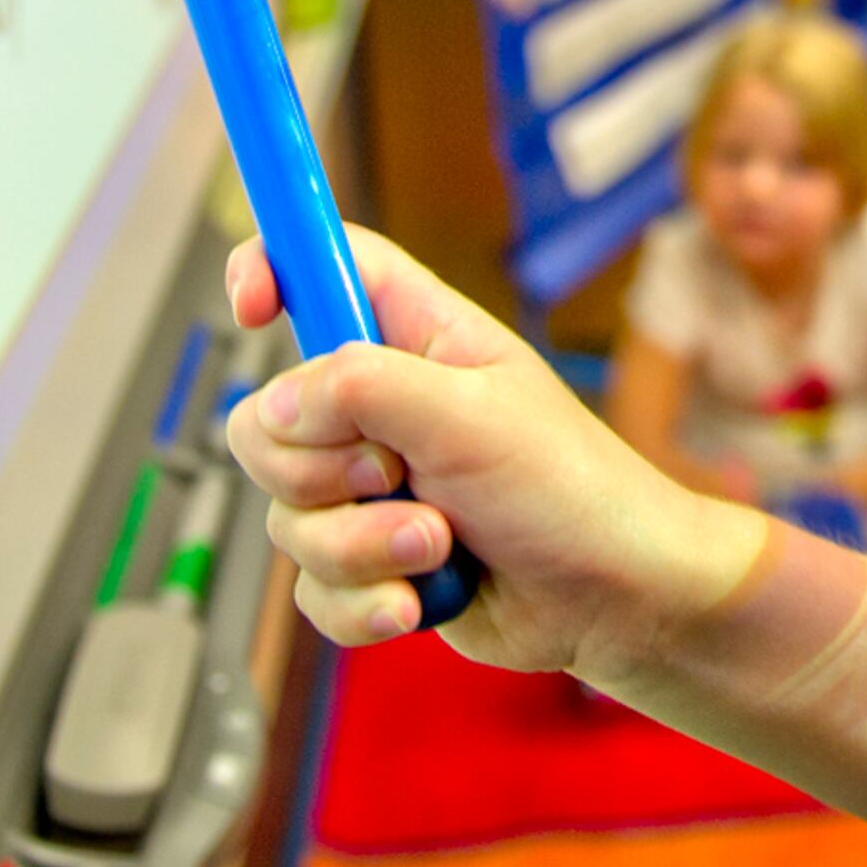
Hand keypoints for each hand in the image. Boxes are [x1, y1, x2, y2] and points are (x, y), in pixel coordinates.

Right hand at [222, 223, 765, 679]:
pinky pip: (311, 587)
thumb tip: (275, 403)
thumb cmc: (571, 488)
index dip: (269, 268)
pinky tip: (418, 602)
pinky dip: (362, 601)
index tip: (252, 310)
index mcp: (413, 334)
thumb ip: (362, 387)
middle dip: (323, 469)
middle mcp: (381, 405)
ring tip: (441, 545)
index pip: (319, 264)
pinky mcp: (372, 562)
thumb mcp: (470, 415)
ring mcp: (371, 489)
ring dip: (362, 546)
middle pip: (267, 417)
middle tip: (400, 474)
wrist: (614, 600)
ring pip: (287, 515)